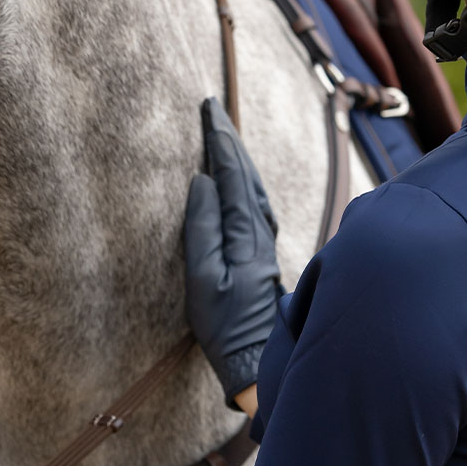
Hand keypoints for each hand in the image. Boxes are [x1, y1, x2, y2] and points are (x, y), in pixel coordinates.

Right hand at [184, 97, 282, 407]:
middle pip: (247, 174)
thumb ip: (202, 228)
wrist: (258, 355)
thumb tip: (202, 181)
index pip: (233, 175)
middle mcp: (261, 231)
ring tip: (223, 133)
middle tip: (213, 109)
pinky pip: (255, 201)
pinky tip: (240, 177)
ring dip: (239, 157)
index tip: (209, 110)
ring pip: (254, 186)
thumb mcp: (202, 278)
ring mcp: (264, 240)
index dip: (221, 140)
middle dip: (230, 140)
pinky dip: (245, 179)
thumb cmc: (225, 323)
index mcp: (245, 233)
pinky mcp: (262, 251)